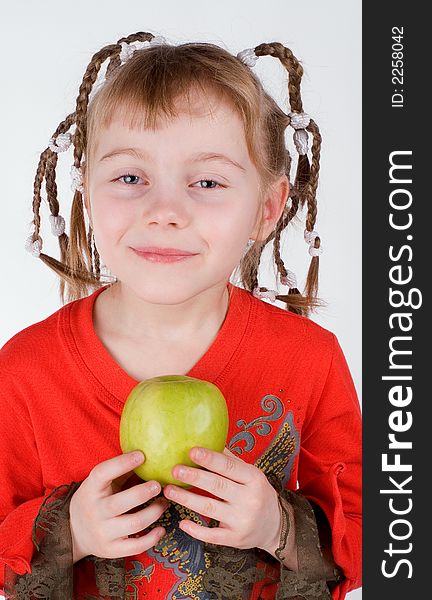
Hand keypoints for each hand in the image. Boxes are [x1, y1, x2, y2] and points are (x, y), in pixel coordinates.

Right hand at [69, 451, 168, 561]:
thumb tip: (148, 453)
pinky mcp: (111, 550)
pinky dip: (152, 539)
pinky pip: (135, 547)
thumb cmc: (94, 499)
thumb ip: (120, 471)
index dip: (122, 463)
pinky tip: (161, 529)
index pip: (103, 473)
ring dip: (154, 512)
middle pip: (120, 503)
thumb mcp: (100, 483)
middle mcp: (94, 511)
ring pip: (134, 523)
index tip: (142, 455)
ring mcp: (102, 533)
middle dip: (143, 492)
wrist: (74, 532)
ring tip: (164, 503)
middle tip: (159, 485)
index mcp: (90, 489)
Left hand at [162, 446, 281, 553]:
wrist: (275, 526)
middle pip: (217, 486)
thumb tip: (208, 440)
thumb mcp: (251, 474)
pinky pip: (212, 535)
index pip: (229, 467)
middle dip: (194, 477)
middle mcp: (249, 499)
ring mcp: (242, 520)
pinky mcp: (235, 538)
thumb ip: (231, 461)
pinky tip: (182, 522)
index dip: (210, 459)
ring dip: (187, 499)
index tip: (191, 451)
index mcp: (253, 479)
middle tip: (175, 469)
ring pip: (209, 508)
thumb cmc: (257, 493)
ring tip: (169, 490)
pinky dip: (196, 530)